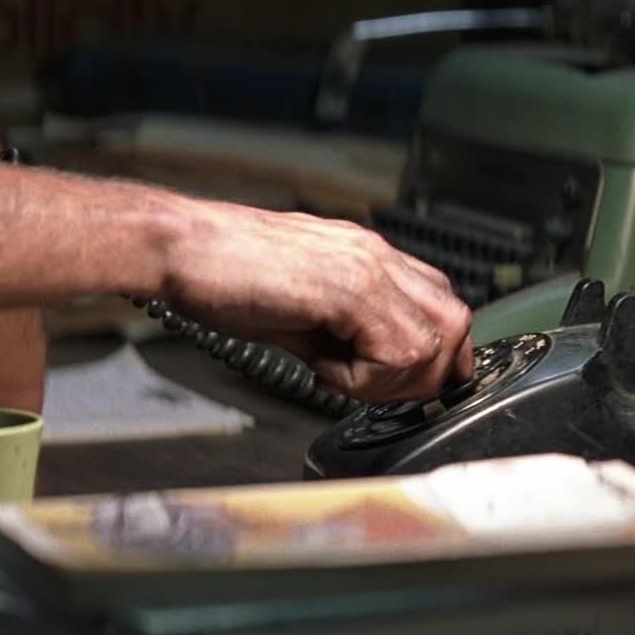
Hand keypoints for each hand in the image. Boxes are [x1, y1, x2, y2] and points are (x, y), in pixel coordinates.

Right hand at [159, 201, 474, 403]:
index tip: (394, 381)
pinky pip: (393, 351)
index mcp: (366, 254)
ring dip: (393, 378)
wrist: (181, 247)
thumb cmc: (222, 272)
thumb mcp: (297, 307)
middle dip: (422, 372)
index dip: (428, 352)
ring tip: (339, 375)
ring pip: (434, 341)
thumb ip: (338, 332)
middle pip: (453, 323)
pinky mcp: (349, 289)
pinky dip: (363, 379)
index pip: (439, 303)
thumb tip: (358, 369)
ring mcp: (367, 267)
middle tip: (369, 387)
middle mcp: (376, 255)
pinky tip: (320, 368)